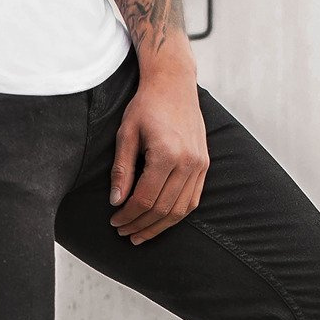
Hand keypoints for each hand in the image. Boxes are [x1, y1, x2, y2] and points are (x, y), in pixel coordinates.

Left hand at [109, 62, 208, 244]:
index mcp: (167, 153)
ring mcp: (200, 165)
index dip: (127, 215)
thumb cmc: (146, 106)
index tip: (114, 222)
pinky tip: (160, 222)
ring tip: (139, 235)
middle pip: (162, 209)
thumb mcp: (126, 134)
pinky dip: (175, 216)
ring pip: (179, 211)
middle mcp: (188, 162)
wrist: (174, 84)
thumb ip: (121, 169)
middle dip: (140, 225)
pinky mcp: (205, 166)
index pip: (145, 198)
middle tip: (123, 233)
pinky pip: (192, 201)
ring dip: (158, 227)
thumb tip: (116, 202)